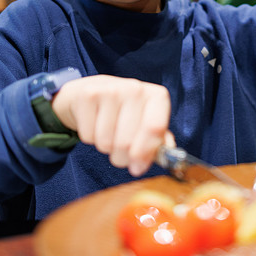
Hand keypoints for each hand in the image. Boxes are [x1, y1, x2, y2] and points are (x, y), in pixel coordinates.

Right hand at [50, 75, 170, 175]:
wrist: (90, 93)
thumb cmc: (124, 112)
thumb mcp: (146, 122)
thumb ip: (159, 140)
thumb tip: (168, 155)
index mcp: (156, 96)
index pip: (155, 128)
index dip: (145, 153)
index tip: (138, 167)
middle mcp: (135, 88)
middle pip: (127, 142)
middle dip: (122, 157)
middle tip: (120, 153)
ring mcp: (111, 89)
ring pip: (106, 142)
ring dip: (105, 148)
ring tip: (107, 134)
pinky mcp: (88, 94)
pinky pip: (88, 136)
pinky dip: (90, 138)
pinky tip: (94, 124)